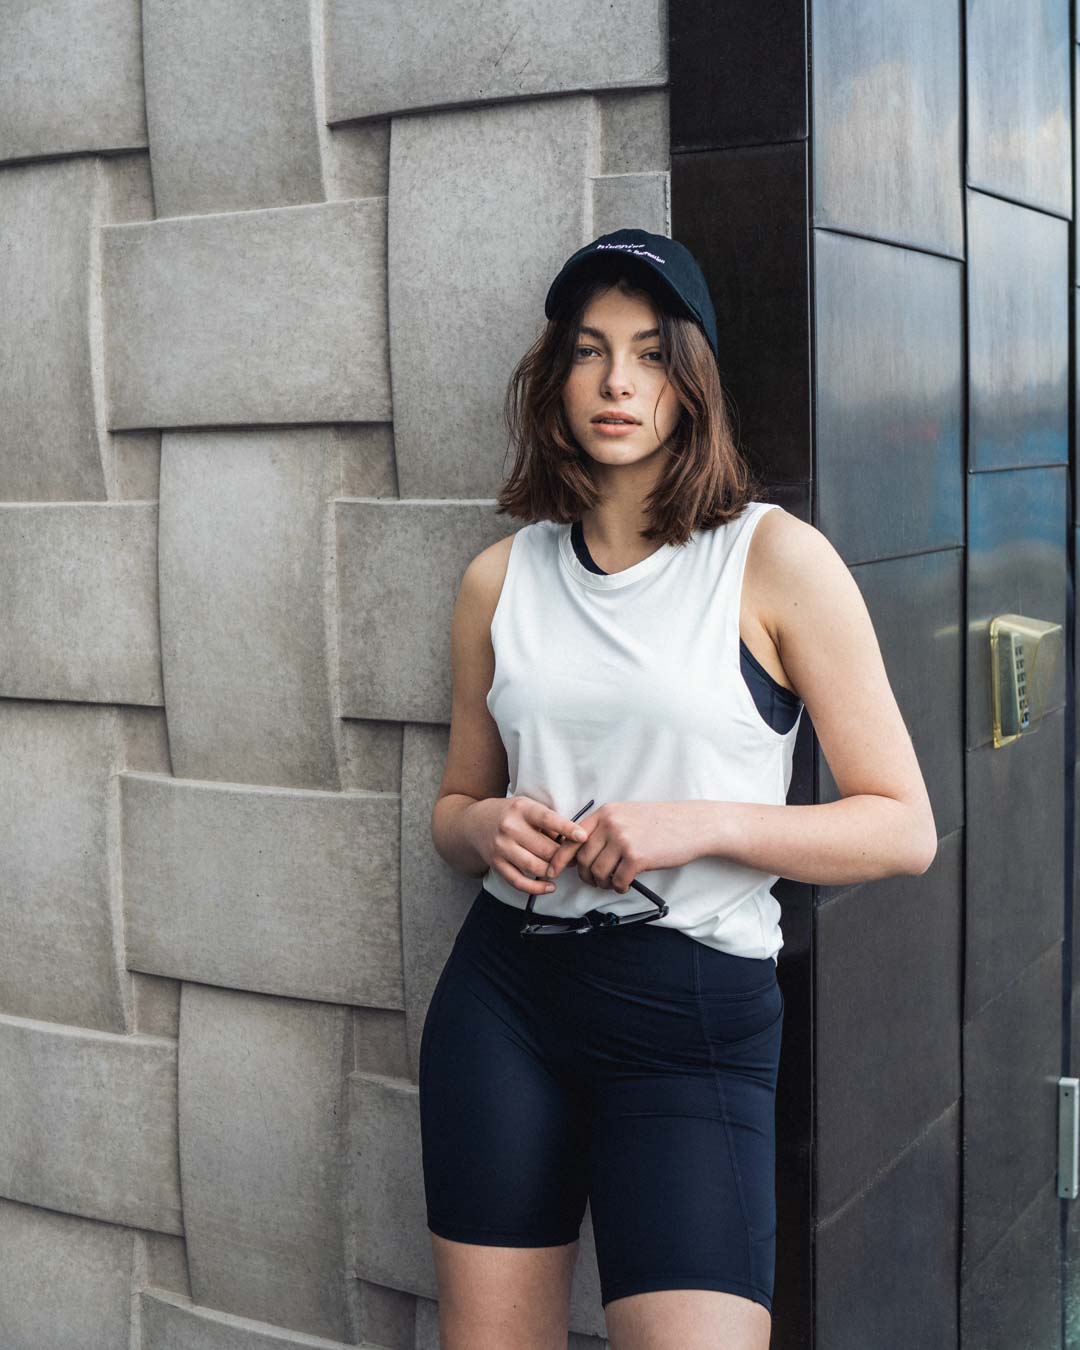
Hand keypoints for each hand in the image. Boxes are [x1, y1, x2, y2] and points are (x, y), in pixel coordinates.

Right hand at [462, 794, 588, 896]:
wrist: (475, 823)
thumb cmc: (510, 814)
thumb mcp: (527, 807)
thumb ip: (547, 821)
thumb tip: (570, 840)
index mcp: (521, 809)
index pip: (547, 819)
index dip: (567, 828)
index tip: (583, 836)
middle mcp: (509, 827)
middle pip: (545, 848)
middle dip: (564, 856)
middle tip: (574, 857)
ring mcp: (501, 847)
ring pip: (535, 866)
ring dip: (553, 871)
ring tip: (561, 868)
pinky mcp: (496, 864)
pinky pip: (519, 881)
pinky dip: (537, 888)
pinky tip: (549, 886)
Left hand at [545, 801, 701, 892]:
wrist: (692, 825)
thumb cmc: (660, 823)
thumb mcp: (627, 815)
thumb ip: (603, 829)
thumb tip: (579, 853)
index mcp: (605, 813)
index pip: (572, 837)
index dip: (559, 857)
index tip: (553, 871)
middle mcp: (611, 824)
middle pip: (583, 859)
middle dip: (587, 875)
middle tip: (598, 880)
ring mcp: (623, 840)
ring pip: (598, 872)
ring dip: (604, 883)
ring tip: (614, 882)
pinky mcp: (637, 857)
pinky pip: (617, 881)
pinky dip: (619, 887)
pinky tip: (627, 883)